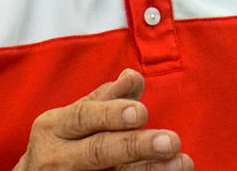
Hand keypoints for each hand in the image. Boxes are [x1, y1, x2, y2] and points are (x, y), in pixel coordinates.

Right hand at [14, 69, 192, 170]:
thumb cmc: (66, 142)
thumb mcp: (79, 117)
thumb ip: (107, 99)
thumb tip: (132, 76)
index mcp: (54, 127)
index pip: (84, 116)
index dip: (112, 114)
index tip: (142, 112)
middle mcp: (54, 157)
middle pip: (98, 151)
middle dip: (135, 146)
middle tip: (172, 142)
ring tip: (182, 163)